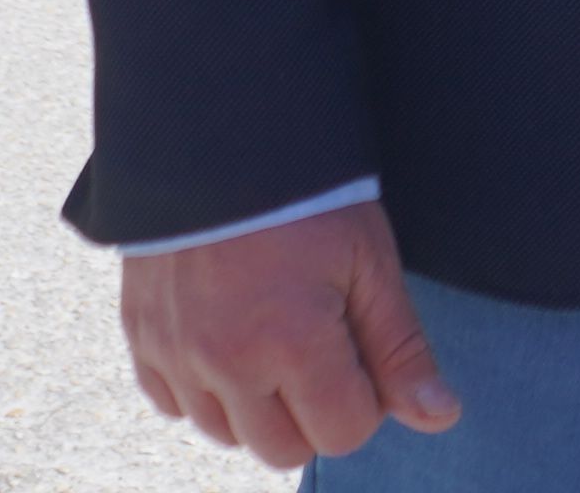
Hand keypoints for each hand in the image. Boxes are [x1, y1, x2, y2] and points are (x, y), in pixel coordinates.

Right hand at [124, 196, 456, 468]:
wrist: (218, 131)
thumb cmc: (307, 194)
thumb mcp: (368, 261)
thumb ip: (399, 347)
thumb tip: (439, 416)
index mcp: (291, 343)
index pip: (343, 434)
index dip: (365, 397)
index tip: (359, 345)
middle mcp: (224, 362)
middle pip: (283, 449)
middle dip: (313, 411)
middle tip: (320, 343)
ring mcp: (175, 353)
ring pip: (225, 434)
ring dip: (256, 405)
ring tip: (274, 337)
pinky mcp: (140, 336)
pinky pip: (172, 405)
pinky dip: (202, 388)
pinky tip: (227, 337)